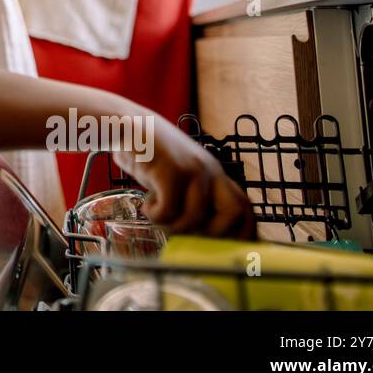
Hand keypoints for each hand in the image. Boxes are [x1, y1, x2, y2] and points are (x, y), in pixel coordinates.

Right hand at [114, 120, 254, 237]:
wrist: (127, 124)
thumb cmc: (152, 155)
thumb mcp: (180, 172)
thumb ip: (193, 193)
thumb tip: (197, 229)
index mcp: (215, 173)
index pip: (245, 206)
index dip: (242, 232)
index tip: (227, 248)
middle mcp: (210, 171)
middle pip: (234, 212)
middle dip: (216, 234)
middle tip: (190, 236)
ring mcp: (191, 170)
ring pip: (195, 218)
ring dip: (174, 226)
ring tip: (158, 217)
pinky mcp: (169, 171)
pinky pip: (168, 211)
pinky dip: (155, 216)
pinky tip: (146, 206)